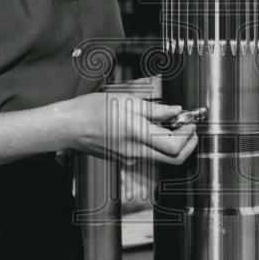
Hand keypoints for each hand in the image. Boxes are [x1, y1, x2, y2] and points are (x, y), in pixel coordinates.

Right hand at [64, 91, 197, 165]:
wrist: (68, 127)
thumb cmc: (90, 110)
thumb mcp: (124, 101)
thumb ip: (154, 109)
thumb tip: (176, 110)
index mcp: (136, 133)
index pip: (174, 146)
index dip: (188, 136)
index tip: (190, 123)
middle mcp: (134, 151)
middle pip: (173, 159)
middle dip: (188, 145)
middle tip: (189, 128)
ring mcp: (129, 158)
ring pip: (161, 157)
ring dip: (172, 143)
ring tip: (169, 123)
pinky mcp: (124, 159)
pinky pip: (148, 154)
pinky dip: (156, 143)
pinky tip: (150, 128)